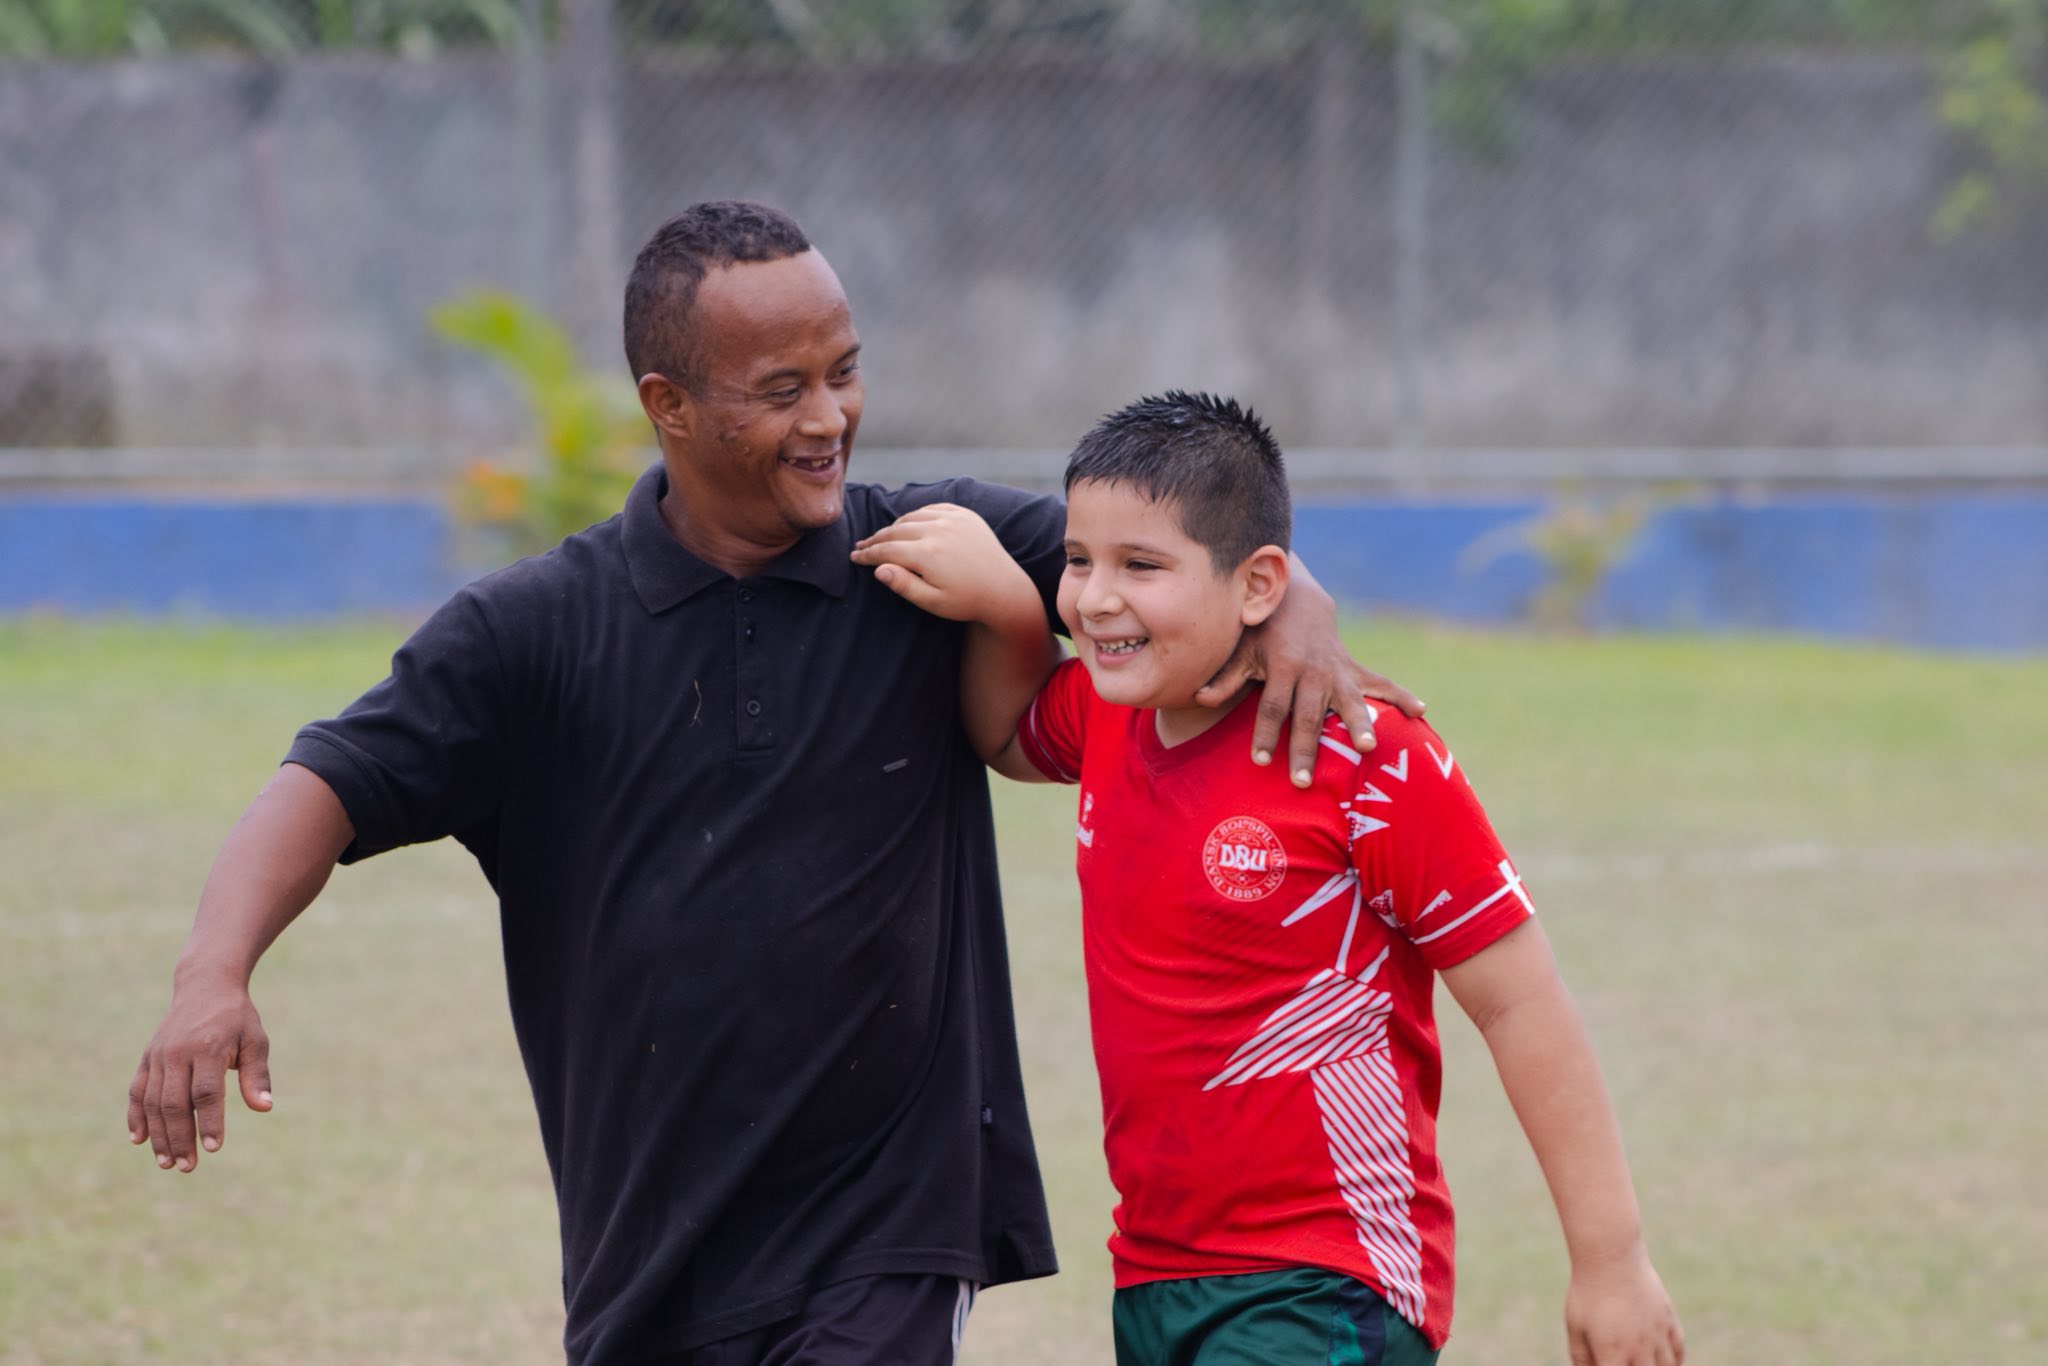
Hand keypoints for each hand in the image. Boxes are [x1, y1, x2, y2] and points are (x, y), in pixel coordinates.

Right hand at [127, 974, 272, 1171]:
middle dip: (180, 1138)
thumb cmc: (237, 1018)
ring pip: (153, 1102)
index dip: (209, 1121)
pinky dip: (136, 1116)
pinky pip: (137, 1091)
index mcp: (207, 1048)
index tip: (214, 1148)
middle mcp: (177, 1053)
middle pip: (174, 1103)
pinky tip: (139, 1140)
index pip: (205, 1092)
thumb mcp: (255, 1040)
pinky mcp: (147, 1058)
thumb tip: (264, 1107)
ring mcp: (158, 1056)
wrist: (205, 986)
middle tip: (188, 1167)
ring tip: (167, 1163)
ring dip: (158, 1135)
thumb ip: (256, 1074)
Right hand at [851, 503, 1035, 623]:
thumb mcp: (932, 602)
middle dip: (876, 540)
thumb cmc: (966, 602)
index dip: (867, 554)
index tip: (854, 557)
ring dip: (895, 527)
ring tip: (883, 537)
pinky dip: (918, 515)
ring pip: (912, 517)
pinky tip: (910, 524)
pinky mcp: (965, 514)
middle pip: (895, 531)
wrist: (1005, 590)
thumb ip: (904, 585)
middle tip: (862, 547)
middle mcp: (938, 530)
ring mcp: (953, 519)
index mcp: (927, 554)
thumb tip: (878, 569)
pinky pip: (932, 508)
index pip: (886, 550)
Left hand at [1195, 561, 1423, 784]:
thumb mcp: (1240, 649)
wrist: (1298, 601)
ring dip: (1360, 725)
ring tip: (1369, 747)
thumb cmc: (1262, 631)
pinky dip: (1402, 696)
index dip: (1264, 734)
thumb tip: (1198, 698)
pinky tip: (1422, 712)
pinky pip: (1382, 684)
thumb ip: (1224, 677)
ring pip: (1351, 703)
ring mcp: (1338, 672)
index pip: (1272, 707)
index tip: (1259, 762)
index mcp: (1283, 667)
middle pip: (1308, 717)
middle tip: (1302, 781)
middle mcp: (1313, 672)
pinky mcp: (1355, 671)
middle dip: (1305, 749)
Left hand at [1565, 1248, 1684, 1365]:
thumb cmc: (1586, 1292)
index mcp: (1612, 1353)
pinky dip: (1675, 1361)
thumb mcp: (1576, 1326)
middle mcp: (1639, 1349)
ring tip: (1644, 1361)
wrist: (1610, 1258)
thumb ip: (1581, 1357)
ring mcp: (1657, 1335)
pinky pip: (1679, 1350)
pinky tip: (1667, 1363)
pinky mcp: (1668, 1320)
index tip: (1608, 1363)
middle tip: (1626, 1359)